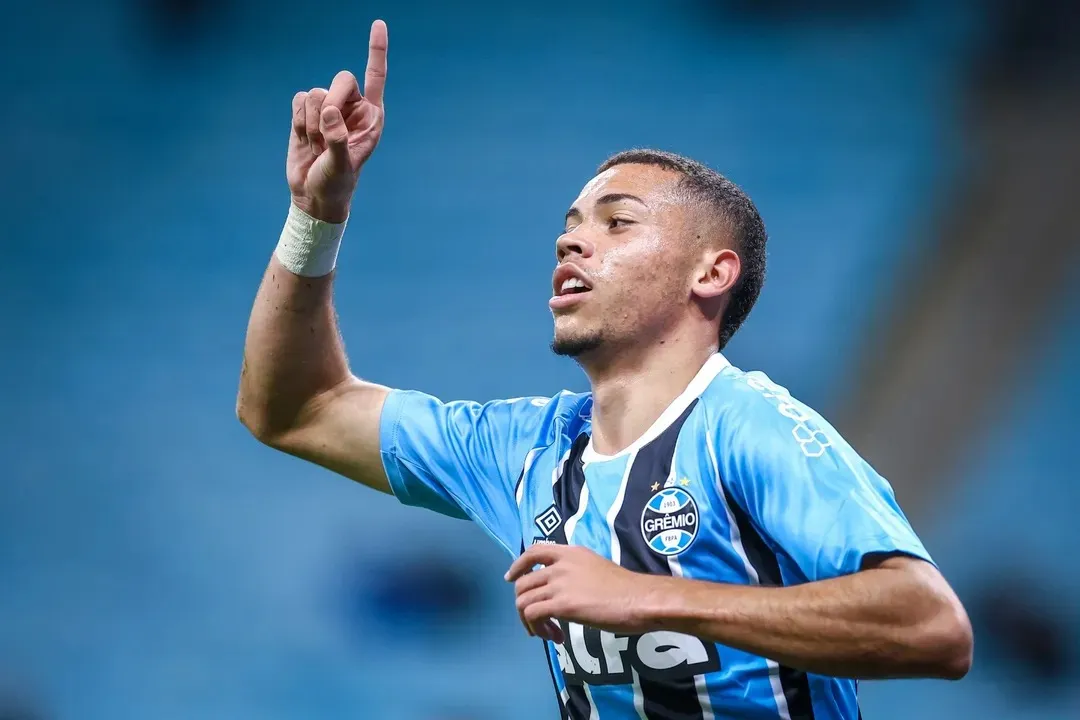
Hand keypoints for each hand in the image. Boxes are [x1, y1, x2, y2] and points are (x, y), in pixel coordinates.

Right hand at [287, 20, 387, 222]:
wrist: (313, 196)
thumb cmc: (337, 183)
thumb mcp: (341, 166)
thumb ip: (337, 138)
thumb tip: (328, 112)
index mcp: (371, 116)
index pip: (375, 76)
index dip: (376, 50)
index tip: (378, 23)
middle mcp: (351, 108)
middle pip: (339, 80)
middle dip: (331, 105)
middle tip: (328, 134)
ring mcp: (328, 110)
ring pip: (314, 93)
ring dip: (312, 123)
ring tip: (317, 145)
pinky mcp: (306, 114)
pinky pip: (298, 101)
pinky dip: (298, 122)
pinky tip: (305, 139)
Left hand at [505, 544, 665, 642]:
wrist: (639, 599)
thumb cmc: (626, 588)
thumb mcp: (596, 568)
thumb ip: (577, 573)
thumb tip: (567, 590)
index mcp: (570, 553)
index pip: (533, 551)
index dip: (518, 566)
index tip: (511, 580)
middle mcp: (560, 565)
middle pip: (523, 583)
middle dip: (524, 605)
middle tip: (542, 623)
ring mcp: (560, 583)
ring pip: (523, 601)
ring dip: (530, 622)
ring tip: (549, 634)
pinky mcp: (562, 604)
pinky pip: (533, 615)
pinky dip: (538, 629)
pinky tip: (556, 638)